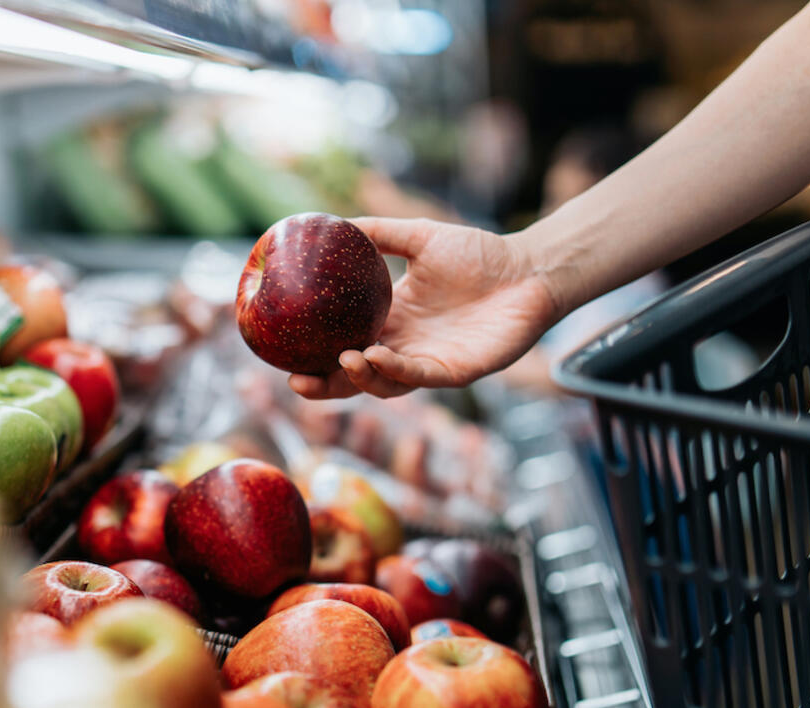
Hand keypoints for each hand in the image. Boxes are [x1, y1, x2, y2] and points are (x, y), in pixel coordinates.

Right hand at [289, 217, 561, 398]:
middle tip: (295, 382)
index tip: (281, 352)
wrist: (528, 268)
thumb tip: (331, 220)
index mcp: (391, 321)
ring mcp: (429, 363)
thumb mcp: (418, 237)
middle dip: (325, 386)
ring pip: (384, 384)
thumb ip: (378, 233)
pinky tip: (375, 354)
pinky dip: (394, 370)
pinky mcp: (455, 372)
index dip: (313, 354)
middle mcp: (404, 347)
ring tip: (344, 358)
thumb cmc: (479, 254)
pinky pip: (418, 377)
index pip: (343, 345)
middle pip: (355, 377)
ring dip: (360, 377)